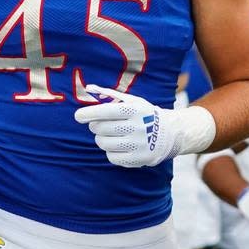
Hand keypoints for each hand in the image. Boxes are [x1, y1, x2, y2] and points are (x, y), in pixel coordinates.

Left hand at [74, 85, 214, 167]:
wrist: (170, 133)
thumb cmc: (144, 114)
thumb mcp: (132, 101)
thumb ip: (110, 94)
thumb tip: (89, 88)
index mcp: (136, 109)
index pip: (108, 111)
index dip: (90, 113)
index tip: (78, 116)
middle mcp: (138, 126)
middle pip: (102, 129)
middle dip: (95, 127)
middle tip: (98, 125)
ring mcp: (139, 144)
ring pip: (104, 144)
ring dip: (101, 139)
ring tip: (109, 136)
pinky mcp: (139, 159)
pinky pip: (112, 158)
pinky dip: (110, 152)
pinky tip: (119, 146)